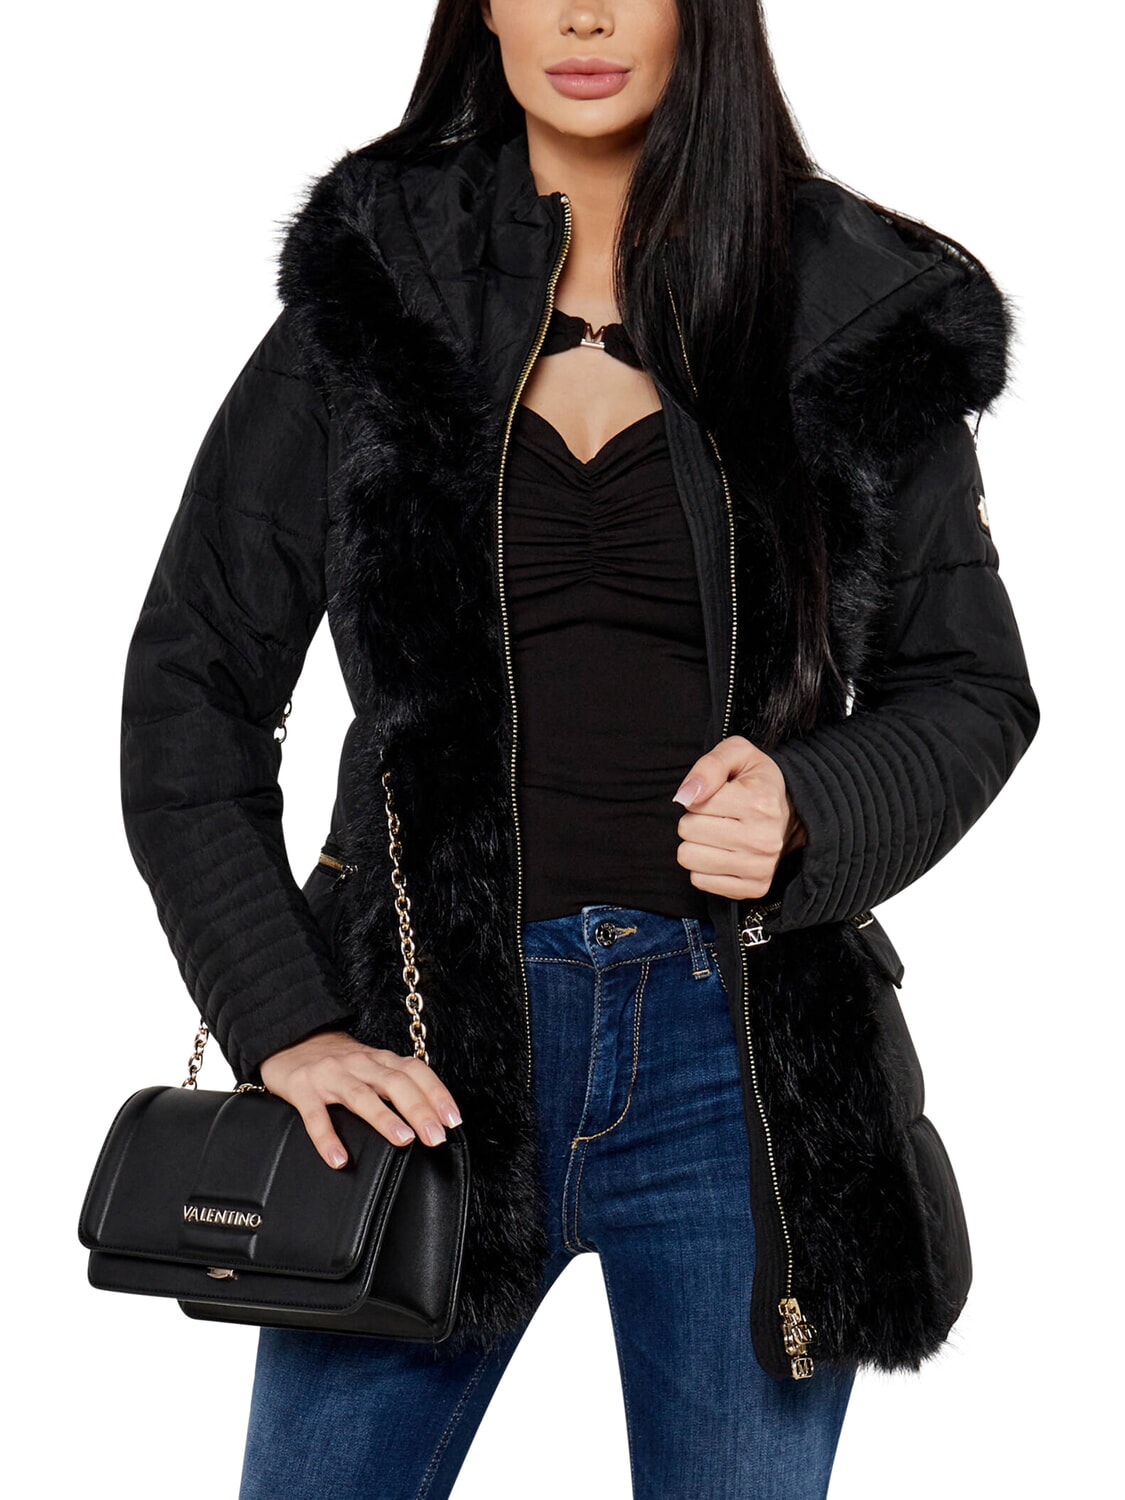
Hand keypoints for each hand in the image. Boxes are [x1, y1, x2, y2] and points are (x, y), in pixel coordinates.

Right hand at [259, 1030, 463, 1169]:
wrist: (289, 1040)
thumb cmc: (336, 1062)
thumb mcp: (369, 1065)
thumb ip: (394, 1083)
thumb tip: (430, 1116)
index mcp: (378, 1059)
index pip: (415, 1071)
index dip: (437, 1093)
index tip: (453, 1119)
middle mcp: (358, 1064)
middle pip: (395, 1083)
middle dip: (419, 1110)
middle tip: (436, 1137)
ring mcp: (330, 1076)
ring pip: (361, 1096)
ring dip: (384, 1118)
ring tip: (403, 1140)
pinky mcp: (302, 1089)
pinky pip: (315, 1116)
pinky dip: (327, 1138)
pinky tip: (338, 1159)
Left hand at [672, 734, 806, 899]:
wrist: (792, 813)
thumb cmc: (756, 782)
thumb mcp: (737, 755)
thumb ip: (709, 766)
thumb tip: (686, 796)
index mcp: (760, 802)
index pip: (695, 804)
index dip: (698, 797)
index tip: (717, 796)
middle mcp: (764, 838)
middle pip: (688, 831)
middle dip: (694, 820)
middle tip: (716, 816)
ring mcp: (761, 867)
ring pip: (690, 858)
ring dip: (696, 844)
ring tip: (717, 834)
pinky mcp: (755, 888)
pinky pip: (700, 881)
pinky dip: (703, 868)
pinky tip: (722, 854)